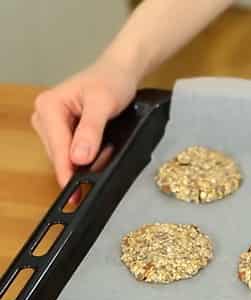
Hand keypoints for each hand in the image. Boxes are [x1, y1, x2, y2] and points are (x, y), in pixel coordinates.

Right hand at [31, 56, 137, 186]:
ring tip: (99, 171)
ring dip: (80, 165)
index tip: (74, 190)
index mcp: (48, 106)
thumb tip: (78, 158)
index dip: (66, 169)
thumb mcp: (103, 104)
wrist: (119, 71)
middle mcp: (44, 115)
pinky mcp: (62, 129)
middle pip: (57, 152)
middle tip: (93, 186)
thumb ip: (90, 130)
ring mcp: (51, 123)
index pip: (57, 145)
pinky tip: (96, 161)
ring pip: (63, 154)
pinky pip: (70, 150)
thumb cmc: (112, 81)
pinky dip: (84, 158)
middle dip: (75, 169)